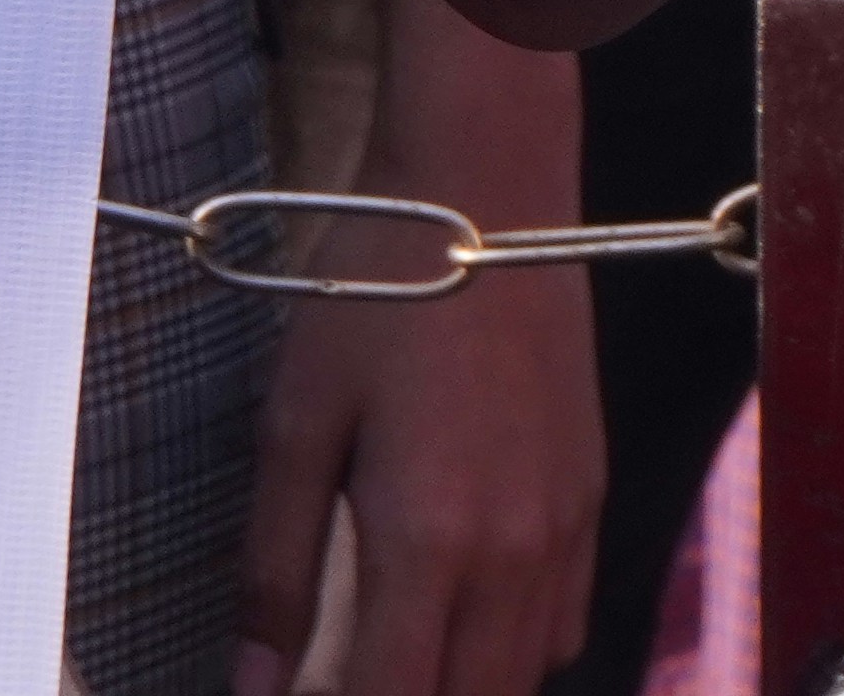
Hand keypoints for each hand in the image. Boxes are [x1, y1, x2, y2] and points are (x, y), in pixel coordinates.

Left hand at [231, 0, 598, 695]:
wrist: (489, 197)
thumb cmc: (377, 298)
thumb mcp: (298, 427)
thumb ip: (276, 570)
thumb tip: (252, 686)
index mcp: (428, 537)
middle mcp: (513, 549)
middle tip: (341, 680)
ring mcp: (566, 524)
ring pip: (524, 676)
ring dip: (460, 687)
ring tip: (394, 660)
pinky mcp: (592, 493)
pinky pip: (566, 621)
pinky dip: (514, 650)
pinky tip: (461, 617)